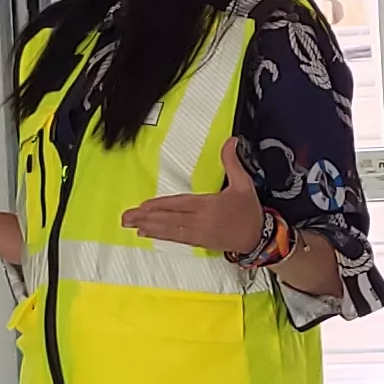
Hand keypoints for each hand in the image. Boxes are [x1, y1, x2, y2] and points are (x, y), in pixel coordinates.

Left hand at [124, 139, 267, 255]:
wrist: (258, 239)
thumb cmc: (250, 211)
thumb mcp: (244, 184)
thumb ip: (232, 162)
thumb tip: (231, 141)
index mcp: (209, 205)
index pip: (180, 204)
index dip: (161, 206)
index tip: (143, 206)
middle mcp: (200, 221)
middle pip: (169, 219)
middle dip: (146, 218)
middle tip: (126, 217)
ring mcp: (198, 233)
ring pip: (169, 230)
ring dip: (148, 227)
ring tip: (130, 225)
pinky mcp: (198, 242)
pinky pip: (175, 239)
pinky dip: (159, 236)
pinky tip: (145, 233)